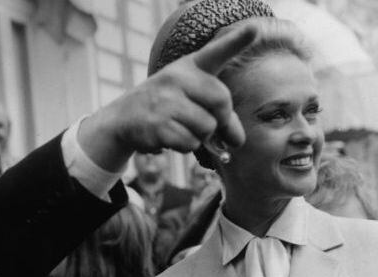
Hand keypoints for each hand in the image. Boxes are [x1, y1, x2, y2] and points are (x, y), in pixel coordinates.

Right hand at [80, 24, 255, 170]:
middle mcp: (177, 77)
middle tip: (209, 125)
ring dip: (199, 136)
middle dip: (221, 121)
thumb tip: (238, 141)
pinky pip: (189, 142)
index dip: (236, 40)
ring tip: (180, 127)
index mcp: (190, 66)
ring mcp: (165, 100)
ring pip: (207, 127)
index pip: (216, 52)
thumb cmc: (167, 106)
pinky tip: (169, 136)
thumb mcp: (191, 98)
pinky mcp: (158, 124)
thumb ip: (220, 113)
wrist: (123, 118)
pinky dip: (184, 146)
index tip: (254, 28)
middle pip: (221, 102)